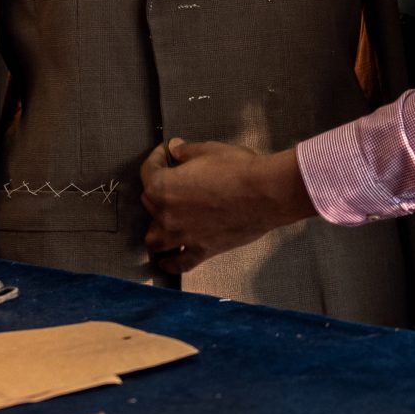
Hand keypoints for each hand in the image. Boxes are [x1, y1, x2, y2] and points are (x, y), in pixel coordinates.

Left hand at [140, 138, 314, 273]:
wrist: (266, 193)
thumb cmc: (238, 169)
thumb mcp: (208, 150)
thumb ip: (185, 152)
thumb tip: (175, 150)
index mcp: (163, 187)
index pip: (149, 171)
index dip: (157, 158)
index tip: (166, 153)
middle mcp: (166, 215)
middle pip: (149, 203)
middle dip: (158, 190)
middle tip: (173, 181)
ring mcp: (183, 236)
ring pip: (155, 240)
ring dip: (157, 230)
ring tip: (163, 224)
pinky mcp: (202, 250)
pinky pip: (179, 263)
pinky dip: (170, 263)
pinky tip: (166, 261)